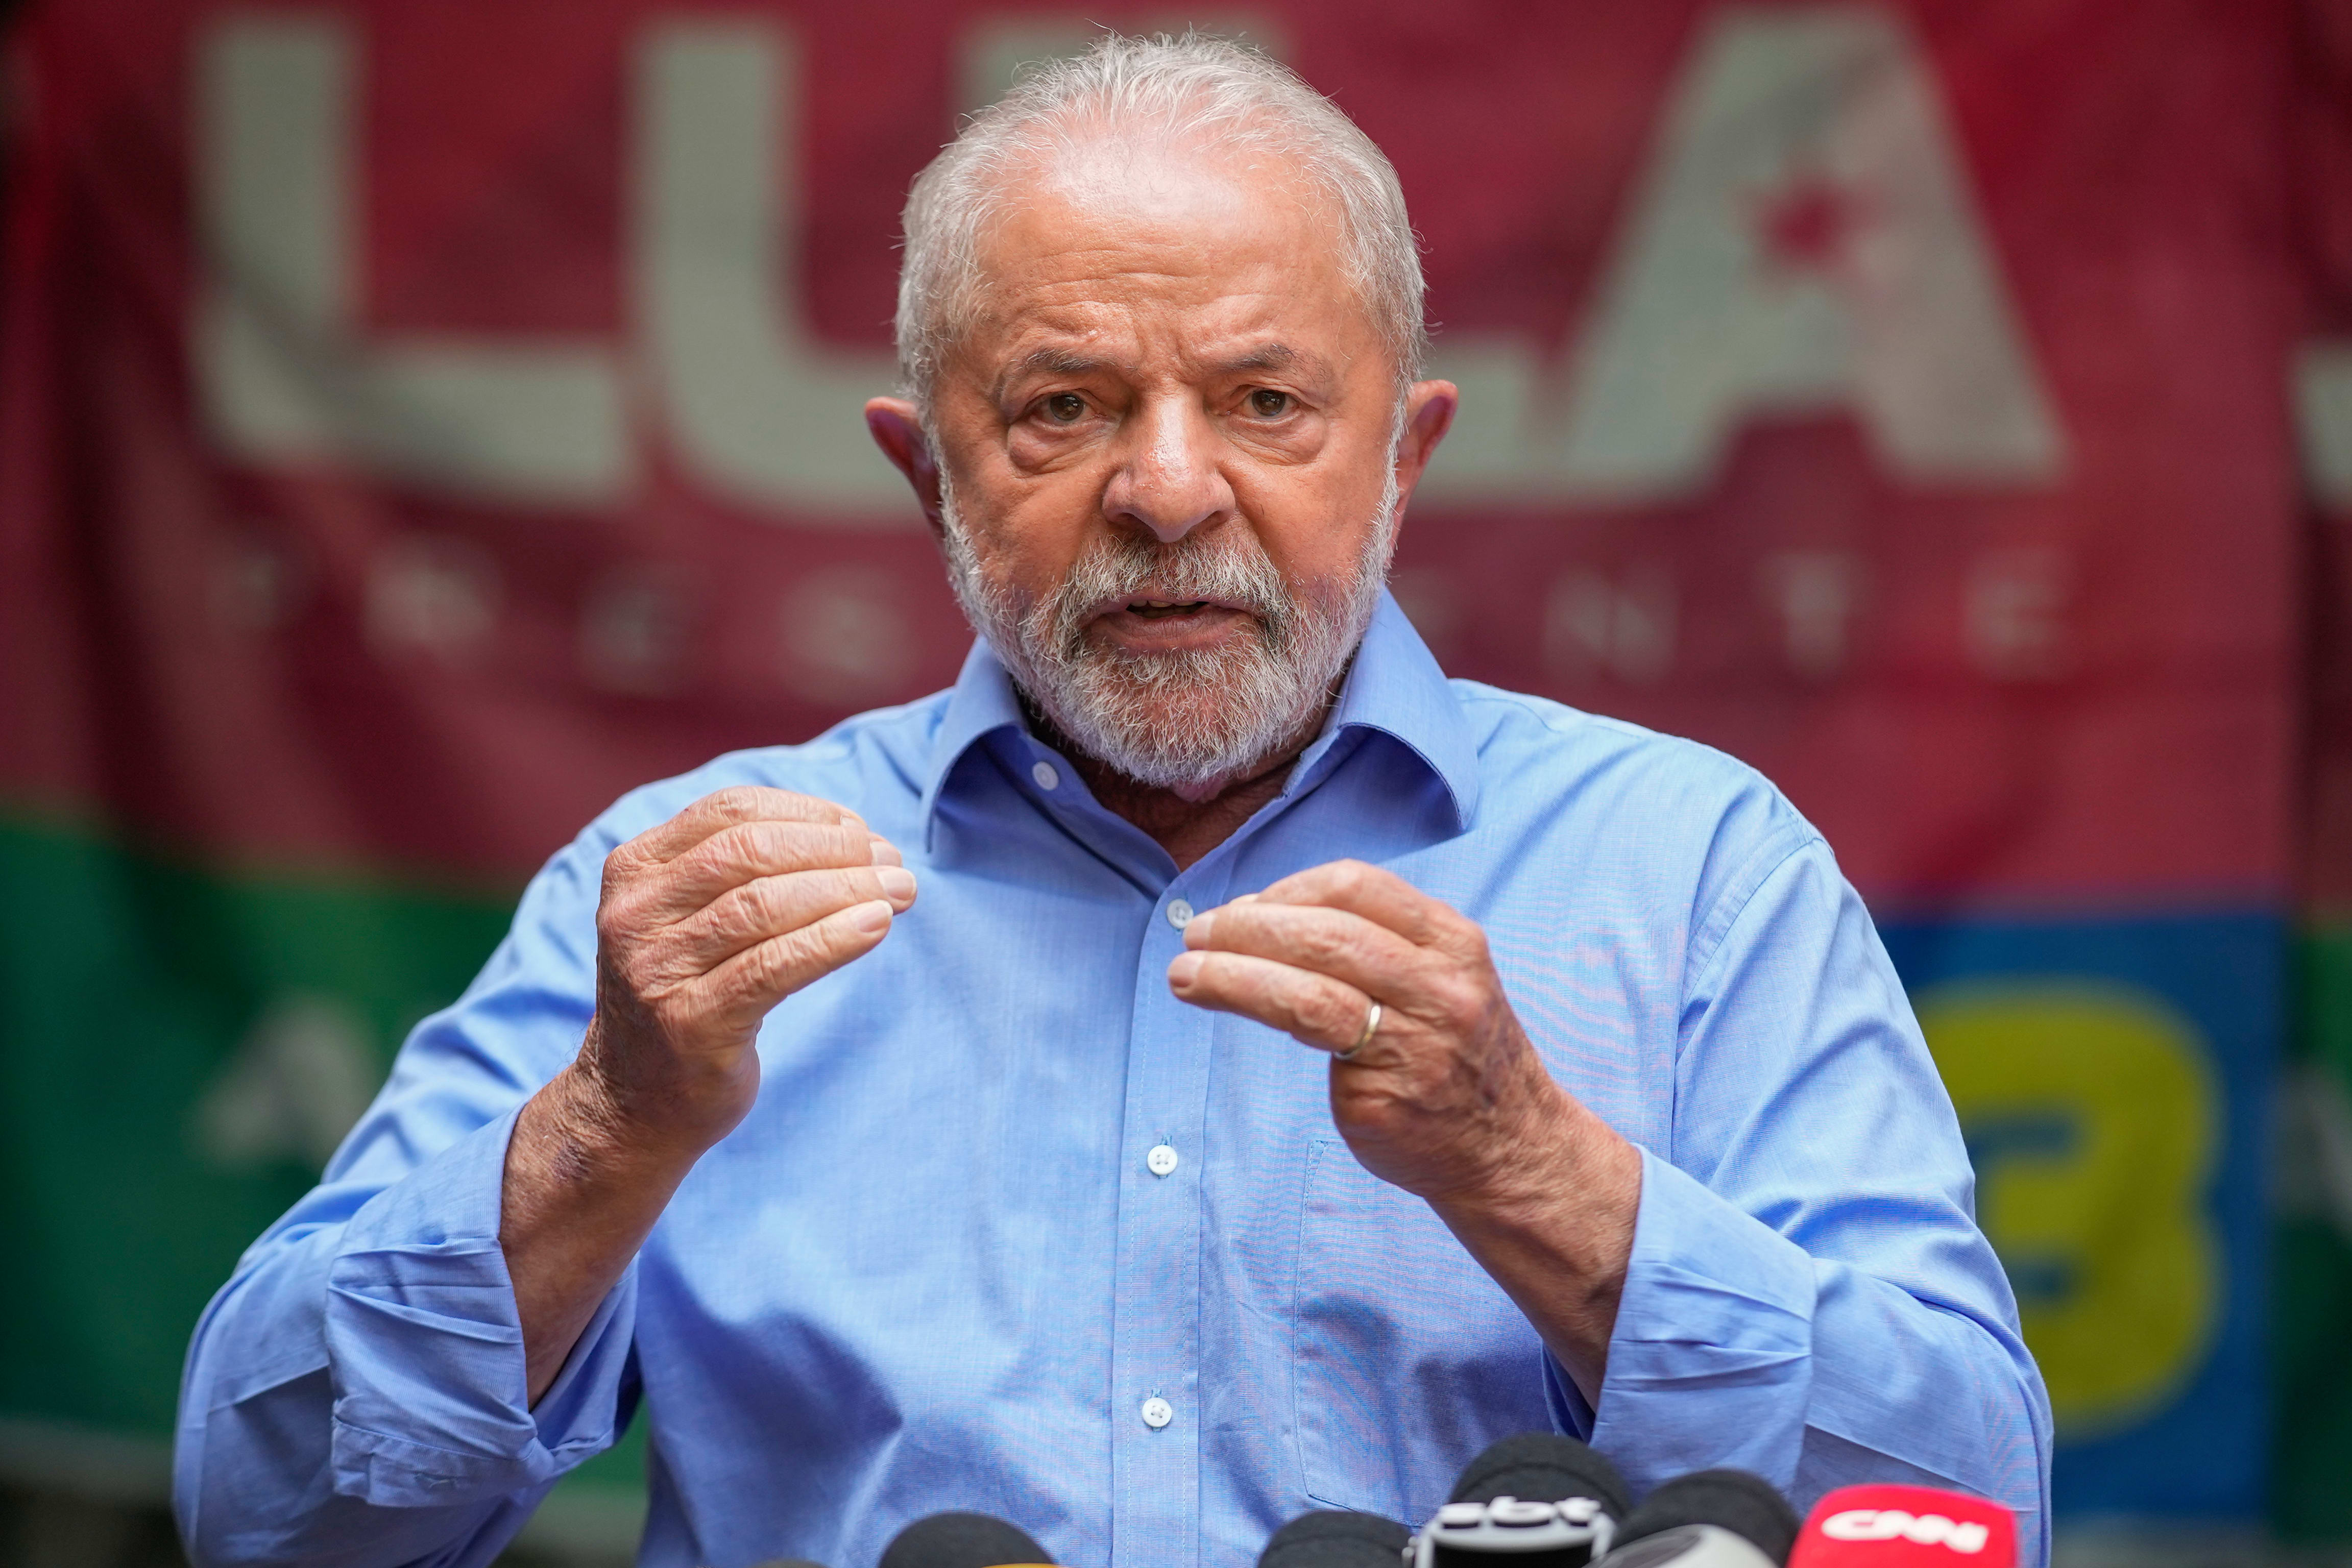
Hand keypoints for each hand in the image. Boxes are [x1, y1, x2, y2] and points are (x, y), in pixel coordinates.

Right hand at [580, 785, 915, 1152]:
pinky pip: (773, 966)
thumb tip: (862, 839)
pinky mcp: (690, 1023)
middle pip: (750, 851)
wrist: (635, 1102)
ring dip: (847, 889)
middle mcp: (635, 915)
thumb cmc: (687, 994)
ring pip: (763, 905)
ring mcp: (657, 971)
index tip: (861, 831)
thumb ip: (752, 871)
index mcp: (634, 869)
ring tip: (900, 892)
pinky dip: (832, 939)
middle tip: (893, 864)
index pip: (730, 810)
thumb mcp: (695, 916)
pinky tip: (876, 927)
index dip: (807, 812)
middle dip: (835, 849)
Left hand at [1162, 859, 1572, 1202]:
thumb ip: (1369, 941)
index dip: (1287, 889)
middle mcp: (1440, 986)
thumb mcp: (1438, 977)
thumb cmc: (1453, 1052)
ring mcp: (1416, 1045)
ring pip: (1309, 989)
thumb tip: (1256, 914)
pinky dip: (1259, 1012)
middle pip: (1326, 933)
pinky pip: (1312, 1048)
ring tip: (1185, 973)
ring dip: (1232, 973)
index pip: (1357, 885)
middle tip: (1196, 935)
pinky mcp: (1385, 1098)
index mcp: (1452, 941)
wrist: (1508, 1147)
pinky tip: (1220, 1005)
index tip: (1243, 906)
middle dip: (1246, 927)